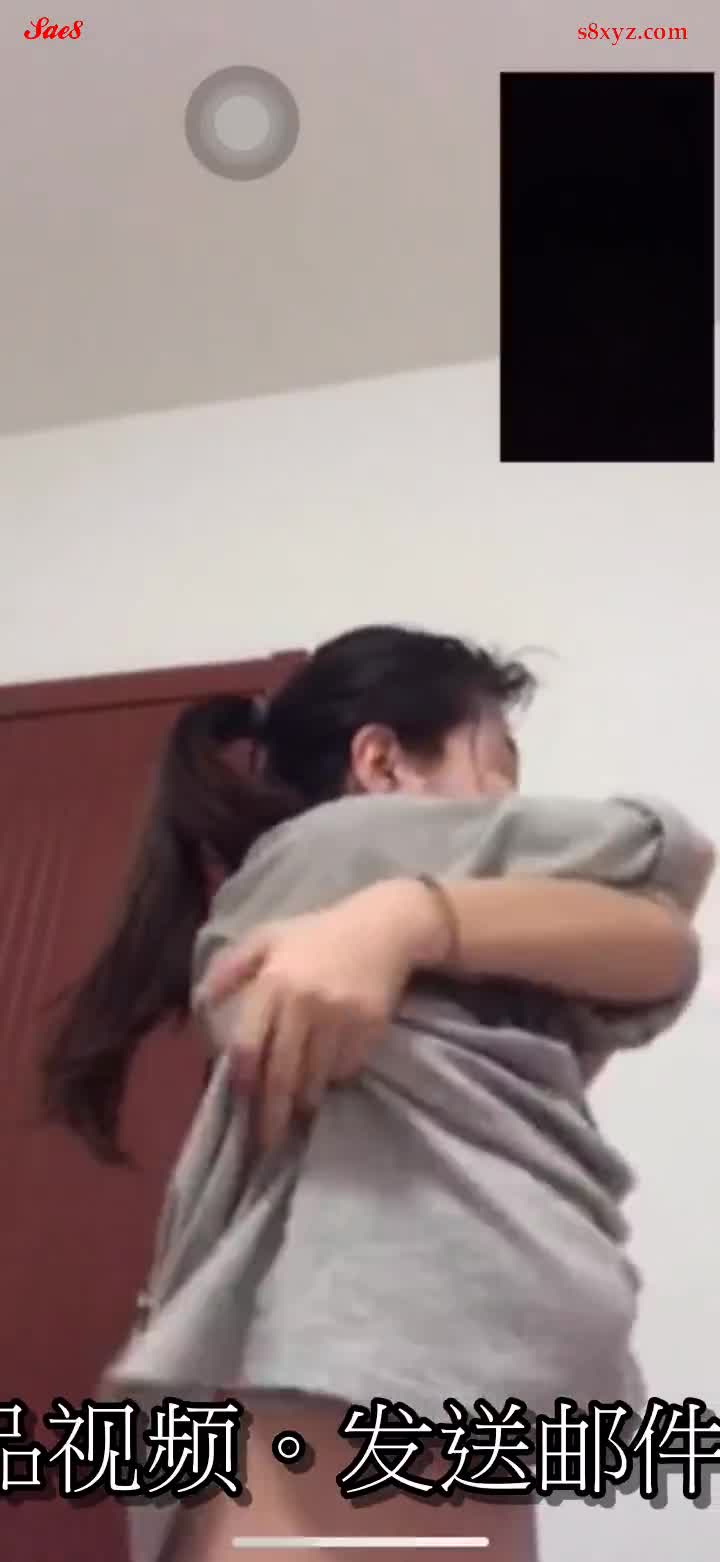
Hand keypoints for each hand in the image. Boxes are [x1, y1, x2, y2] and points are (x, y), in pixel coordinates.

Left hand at [195, 880, 444, 1150]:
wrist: (383, 927)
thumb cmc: (316, 935)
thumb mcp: (267, 938)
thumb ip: (230, 967)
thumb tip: (199, 1004)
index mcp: (274, 982)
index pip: (249, 1046)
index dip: (243, 1079)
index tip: (241, 1099)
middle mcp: (305, 1002)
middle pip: (282, 1073)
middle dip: (272, 1113)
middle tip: (265, 1142)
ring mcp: (340, 1017)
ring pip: (315, 1078)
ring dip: (304, 1099)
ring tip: (299, 1107)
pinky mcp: (369, 1028)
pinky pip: (346, 1068)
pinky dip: (334, 1076)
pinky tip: (329, 1068)